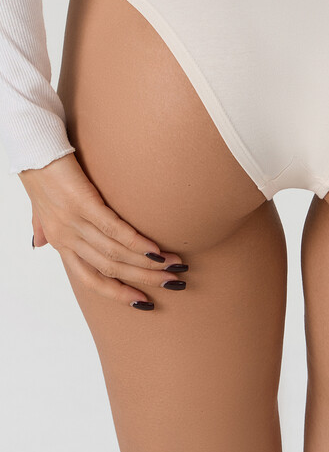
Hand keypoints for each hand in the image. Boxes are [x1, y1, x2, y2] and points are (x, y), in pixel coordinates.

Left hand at [19, 152, 188, 310]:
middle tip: (173, 283)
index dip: (118, 293)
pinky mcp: (83, 203)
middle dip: (145, 279)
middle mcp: (67, 237)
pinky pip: (113, 229)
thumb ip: (42, 227)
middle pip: (110, 269)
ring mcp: (74, 222)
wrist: (32, 149)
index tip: (144, 302)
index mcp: (60, 242)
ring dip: (148, 263)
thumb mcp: (38, 208)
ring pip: (115, 253)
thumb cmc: (39, 175)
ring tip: (174, 265)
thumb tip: (39, 243)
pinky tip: (155, 248)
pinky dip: (136, 242)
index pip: (92, 279)